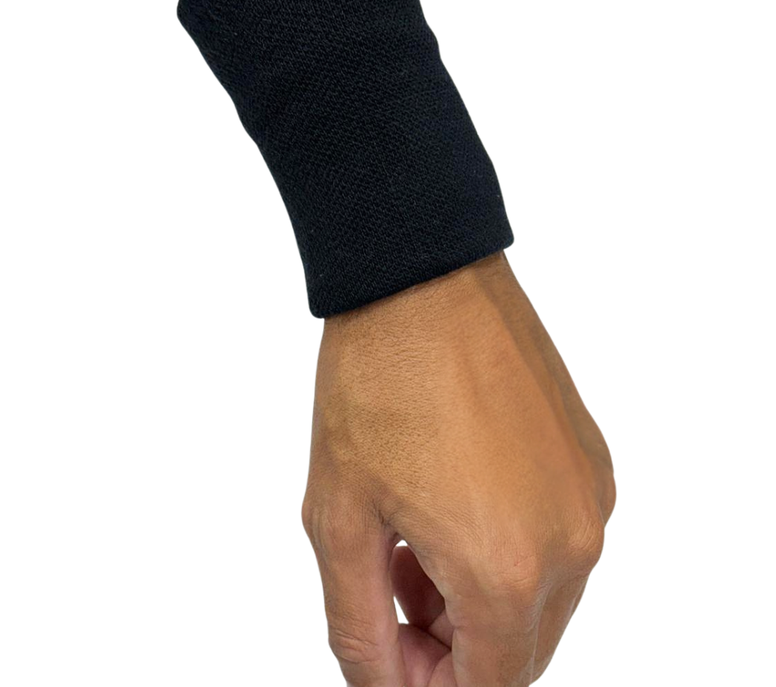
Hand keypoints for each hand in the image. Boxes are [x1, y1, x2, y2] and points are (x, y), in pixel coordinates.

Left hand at [302, 252, 614, 686]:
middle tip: (392, 589)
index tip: (387, 649)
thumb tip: (384, 683)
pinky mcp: (589, 458)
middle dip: (451, 643)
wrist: (423, 280)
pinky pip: (558, 536)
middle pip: (519, 648)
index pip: (488, 685)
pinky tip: (456, 500)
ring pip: (541, 595)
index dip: (430, 684)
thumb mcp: (339, 518)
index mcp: (507, 567)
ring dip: (479, 595)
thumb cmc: (377, 380)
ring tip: (415, 541)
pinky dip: (512, 546)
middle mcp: (570, 539)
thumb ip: (358, 627)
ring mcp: (588, 494)